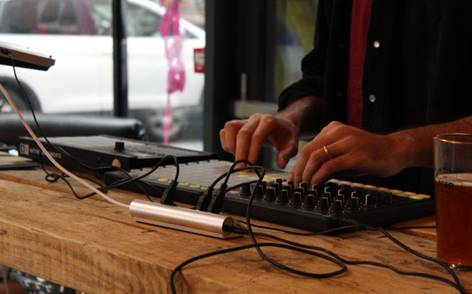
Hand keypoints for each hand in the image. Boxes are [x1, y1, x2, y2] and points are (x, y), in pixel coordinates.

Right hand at [219, 113, 298, 167]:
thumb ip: (287, 154)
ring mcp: (245, 120)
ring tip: (239, 158)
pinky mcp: (237, 124)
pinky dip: (227, 143)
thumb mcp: (292, 144)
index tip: (251, 164)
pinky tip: (235, 151)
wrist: (281, 124)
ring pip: (230, 129)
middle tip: (241, 168)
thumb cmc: (285, 135)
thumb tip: (280, 163)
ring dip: (231, 146)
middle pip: (242, 133)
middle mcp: (256, 119)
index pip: (257, 136)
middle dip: (240, 153)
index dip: (252, 151)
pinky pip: (225, 131)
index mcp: (269, 122)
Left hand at [289, 121, 412, 184]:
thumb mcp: (344, 156)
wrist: (396, 151)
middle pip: (309, 151)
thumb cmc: (370, 155)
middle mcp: (338, 132)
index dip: (298, 164)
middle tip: (296, 185)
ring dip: (307, 174)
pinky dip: (319, 176)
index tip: (293, 178)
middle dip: (299, 170)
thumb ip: (327, 162)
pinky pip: (331, 165)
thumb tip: (308, 178)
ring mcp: (347, 142)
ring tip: (305, 186)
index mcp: (333, 129)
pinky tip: (316, 184)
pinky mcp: (355, 155)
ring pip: (317, 157)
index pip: (308, 147)